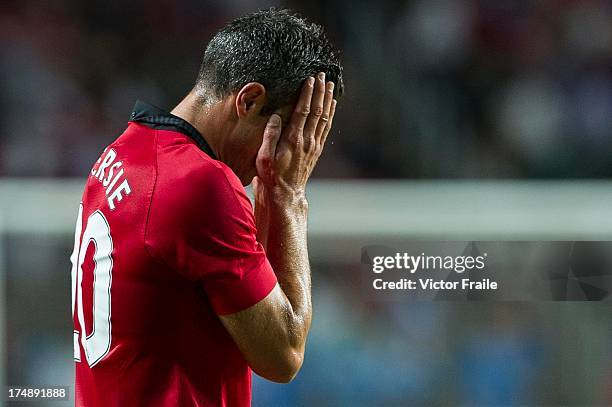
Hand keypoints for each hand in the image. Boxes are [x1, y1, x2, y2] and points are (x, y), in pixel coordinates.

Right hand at [255, 72, 336, 195]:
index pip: (303, 111)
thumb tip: (276, 116)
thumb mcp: (264, 157)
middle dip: (320, 91)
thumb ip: (270, 136)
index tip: (310, 79)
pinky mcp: (317, 150)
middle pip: (317, 111)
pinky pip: (326, 128)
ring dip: (327, 100)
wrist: (285, 194)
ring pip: (324, 118)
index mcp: (293, 139)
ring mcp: (314, 145)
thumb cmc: (271, 176)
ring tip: (330, 85)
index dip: (307, 93)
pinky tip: (332, 105)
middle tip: (322, 75)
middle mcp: (307, 140)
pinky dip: (330, 114)